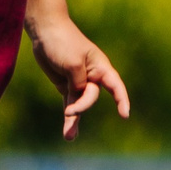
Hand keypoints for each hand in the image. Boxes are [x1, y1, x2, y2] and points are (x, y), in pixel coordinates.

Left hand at [29, 16, 130, 139]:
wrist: (46, 31)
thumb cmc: (63, 42)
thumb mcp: (72, 63)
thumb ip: (78, 83)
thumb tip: (78, 97)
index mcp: (100, 67)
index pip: (116, 86)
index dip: (122, 100)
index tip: (124, 115)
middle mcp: (92, 77)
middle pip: (91, 97)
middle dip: (82, 106)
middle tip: (69, 112)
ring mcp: (79, 82)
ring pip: (80, 105)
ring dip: (73, 121)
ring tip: (68, 137)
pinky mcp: (66, 86)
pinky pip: (70, 103)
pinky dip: (68, 116)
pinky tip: (68, 132)